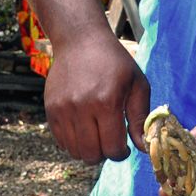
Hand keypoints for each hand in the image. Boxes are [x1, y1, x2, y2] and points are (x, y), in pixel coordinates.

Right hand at [41, 29, 149, 162]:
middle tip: (110, 141)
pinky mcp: (51, 109)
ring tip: (96, 135)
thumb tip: (144, 148)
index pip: (113, 149)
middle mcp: (83, 107)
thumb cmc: (114, 63)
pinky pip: (61, 141)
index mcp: (107, 102)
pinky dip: (73, 142)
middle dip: (104, 154)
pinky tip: (83, 129)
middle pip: (92, 155)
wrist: (80, 41)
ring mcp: (63, 109)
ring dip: (88, 150)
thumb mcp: (138, 84)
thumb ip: (140, 118)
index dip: (121, 153)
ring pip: (75, 151)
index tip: (124, 147)